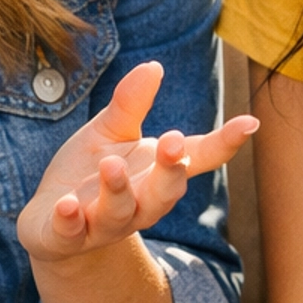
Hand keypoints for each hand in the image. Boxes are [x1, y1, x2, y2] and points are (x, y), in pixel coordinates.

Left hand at [16, 60, 256, 263]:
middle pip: (165, 193)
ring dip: (117, 191)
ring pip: (120, 213)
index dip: (225, 143)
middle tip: (172, 142)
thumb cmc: (90, 171)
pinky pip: (71, 233)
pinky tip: (66, 205)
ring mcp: (104, 223)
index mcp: (155, 172)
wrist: (52, 221)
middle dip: (170, 170)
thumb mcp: (110, 131)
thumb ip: (130, 104)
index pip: (197, 158)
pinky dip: (69, 221)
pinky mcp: (68, 237)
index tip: (250, 122)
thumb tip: (154, 66)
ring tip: (110, 164)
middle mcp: (139, 203)